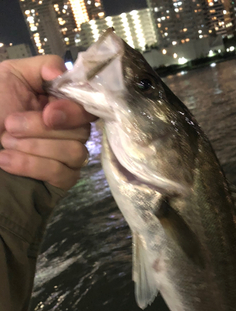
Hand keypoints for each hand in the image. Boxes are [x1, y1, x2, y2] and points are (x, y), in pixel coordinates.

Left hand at [0, 56, 95, 189]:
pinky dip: (31, 166)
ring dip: (33, 147)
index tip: (48, 113)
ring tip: (5, 142)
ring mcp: (71, 157)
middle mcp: (73, 130)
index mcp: (63, 104)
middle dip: (40, 129)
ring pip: (73, 152)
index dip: (72, 111)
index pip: (88, 107)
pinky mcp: (65, 179)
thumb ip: (43, 66)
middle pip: (81, 131)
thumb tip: (62, 74)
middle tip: (10, 126)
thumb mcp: (11, 76)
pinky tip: (7, 160)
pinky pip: (63, 174)